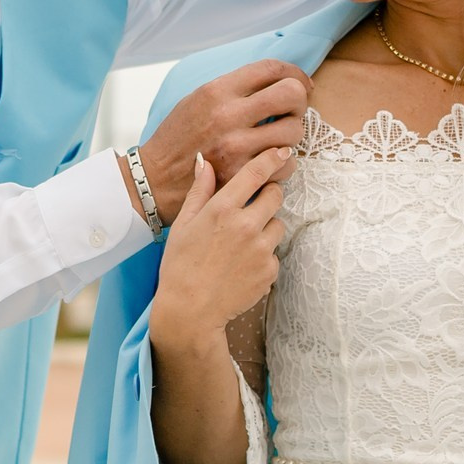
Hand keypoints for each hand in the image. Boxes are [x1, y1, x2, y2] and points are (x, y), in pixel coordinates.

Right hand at [136, 59, 309, 223]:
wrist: (156, 179)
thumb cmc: (180, 137)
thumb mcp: (199, 99)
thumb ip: (236, 88)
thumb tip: (280, 80)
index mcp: (217, 91)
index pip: (272, 68)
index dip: (294, 73)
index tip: (300, 83)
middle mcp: (228, 115)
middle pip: (291, 94)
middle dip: (300, 101)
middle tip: (292, 111)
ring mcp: (236, 147)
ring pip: (294, 131)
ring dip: (291, 135)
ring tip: (277, 139)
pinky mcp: (241, 176)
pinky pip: (285, 165)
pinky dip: (283, 164)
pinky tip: (269, 162)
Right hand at [153, 146, 289, 343]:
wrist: (190, 311)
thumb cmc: (180, 265)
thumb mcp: (183, 224)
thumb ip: (199, 191)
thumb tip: (205, 162)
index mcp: (222, 209)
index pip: (256, 173)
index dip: (272, 159)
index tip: (282, 153)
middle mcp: (246, 225)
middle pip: (276, 195)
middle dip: (268, 196)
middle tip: (251, 208)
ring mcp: (261, 249)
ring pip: (278, 224)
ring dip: (265, 228)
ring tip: (241, 245)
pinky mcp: (270, 270)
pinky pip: (275, 253)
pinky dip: (263, 256)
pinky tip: (241, 265)